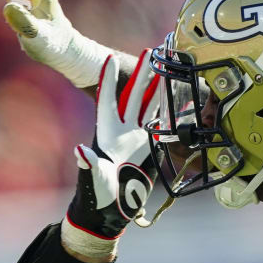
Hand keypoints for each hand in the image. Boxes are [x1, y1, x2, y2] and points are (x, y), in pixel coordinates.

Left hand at [64, 52, 159, 253]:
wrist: (111, 211)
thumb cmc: (97, 195)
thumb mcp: (94, 179)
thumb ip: (90, 165)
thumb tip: (80, 151)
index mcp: (106, 133)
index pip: (108, 100)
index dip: (109, 80)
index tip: (110, 58)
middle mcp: (123, 131)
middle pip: (134, 96)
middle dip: (142, 74)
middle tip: (151, 51)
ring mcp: (137, 138)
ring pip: (150, 106)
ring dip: (160, 87)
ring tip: (170, 67)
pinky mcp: (151, 148)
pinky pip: (163, 124)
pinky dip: (172, 110)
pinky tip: (182, 97)